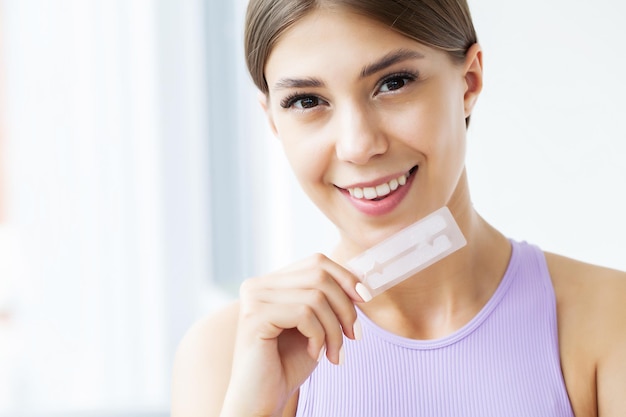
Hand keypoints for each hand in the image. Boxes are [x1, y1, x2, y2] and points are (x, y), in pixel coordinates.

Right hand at [220, 253, 368, 416]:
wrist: (261, 400)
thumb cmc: (287, 365)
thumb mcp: (315, 325)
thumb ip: (328, 300)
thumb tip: (361, 281)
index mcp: (272, 282)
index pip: (317, 262)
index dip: (346, 277)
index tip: (365, 299)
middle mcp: (258, 285)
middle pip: (319, 275)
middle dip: (345, 306)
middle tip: (354, 336)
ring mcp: (254, 299)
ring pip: (316, 296)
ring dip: (335, 329)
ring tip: (335, 353)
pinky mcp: (254, 317)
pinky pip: (304, 314)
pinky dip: (319, 336)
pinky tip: (315, 354)